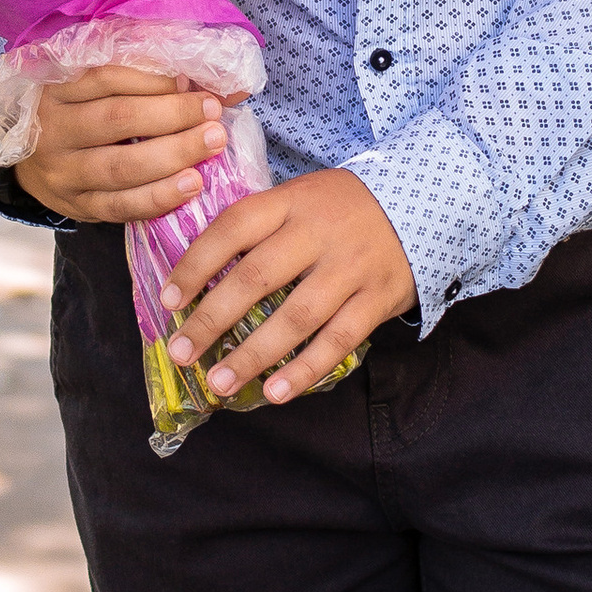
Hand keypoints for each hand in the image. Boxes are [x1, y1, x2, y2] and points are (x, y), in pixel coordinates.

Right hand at [14, 62, 232, 225]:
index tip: (192, 81)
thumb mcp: (88, 89)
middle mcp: (53, 129)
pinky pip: (120, 207)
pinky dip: (159, 197)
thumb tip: (204, 80)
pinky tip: (191, 186)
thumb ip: (137, 77)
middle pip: (118, 119)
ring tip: (212, 145)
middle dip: (173, 115)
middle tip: (213, 114)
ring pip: (121, 167)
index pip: (107, 77)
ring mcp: (62, 173)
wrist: (32, 164)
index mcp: (55, 88)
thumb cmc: (74, 114)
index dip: (155, 79)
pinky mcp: (76, 207)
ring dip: (173, 156)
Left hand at [165, 168, 415, 403]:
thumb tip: (197, 276)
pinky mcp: (378, 298)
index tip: (167, 301)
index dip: (196, 265)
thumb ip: (258, 226)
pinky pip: (338, 339)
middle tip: (180, 352)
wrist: (425, 202)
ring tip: (219, 383)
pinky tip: (275, 392)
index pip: (233, 228)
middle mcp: (319, 233)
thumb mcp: (300, 198)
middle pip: (257, 277)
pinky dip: (305, 369)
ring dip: (253, 354)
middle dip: (212, 319)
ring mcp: (351, 267)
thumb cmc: (342, 209)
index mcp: (291, 203)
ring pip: (297, 316)